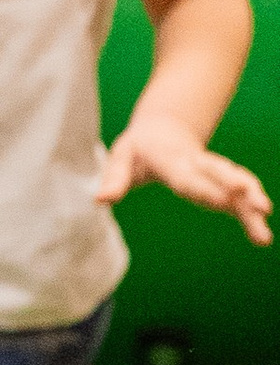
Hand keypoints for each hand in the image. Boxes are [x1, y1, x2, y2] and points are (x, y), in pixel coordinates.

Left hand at [96, 108, 272, 242]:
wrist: (163, 127)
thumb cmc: (138, 147)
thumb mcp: (120, 156)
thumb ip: (114, 178)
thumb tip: (101, 200)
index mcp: (172, 160)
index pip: (189, 177)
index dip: (207, 188)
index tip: (225, 200)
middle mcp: (197, 164)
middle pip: (223, 176)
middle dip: (243, 190)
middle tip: (261, 208)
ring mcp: (212, 171)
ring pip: (237, 185)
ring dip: (253, 206)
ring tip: (264, 237)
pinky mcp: (220, 180)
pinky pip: (239, 194)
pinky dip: (251, 210)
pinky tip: (260, 234)